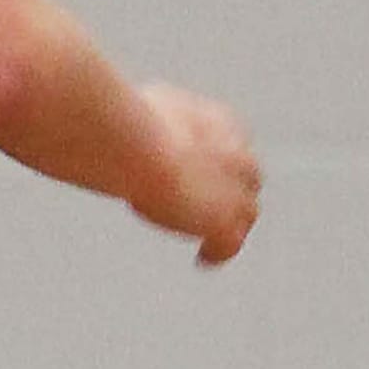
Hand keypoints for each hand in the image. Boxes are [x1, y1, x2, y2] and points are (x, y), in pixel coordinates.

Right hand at [131, 86, 261, 265]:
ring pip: (247, 212)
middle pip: (248, 178)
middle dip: (230, 192)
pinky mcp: (225, 222)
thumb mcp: (142, 109)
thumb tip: (120, 115)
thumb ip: (146, 118)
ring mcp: (235, 192)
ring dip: (230, 224)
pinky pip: (231, 244)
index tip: (197, 173)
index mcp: (220, 124)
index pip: (232, 145)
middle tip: (205, 208)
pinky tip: (203, 259)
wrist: (141, 147)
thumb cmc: (129, 124)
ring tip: (208, 240)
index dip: (216, 163)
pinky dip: (218, 252)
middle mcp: (238, 156)